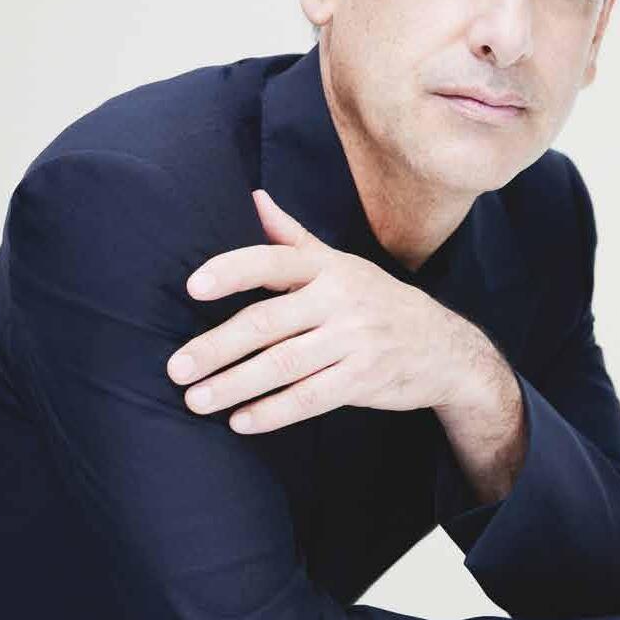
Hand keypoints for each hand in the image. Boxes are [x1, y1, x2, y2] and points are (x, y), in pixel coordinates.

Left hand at [164, 188, 463, 433]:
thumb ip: (291, 237)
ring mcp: (355, 340)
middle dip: (216, 347)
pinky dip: (272, 411)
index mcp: (327, 267)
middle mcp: (340, 299)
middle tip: (176, 368)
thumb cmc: (375, 300)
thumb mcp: (339, 263)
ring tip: (196, 399)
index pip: (271, 262)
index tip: (192, 286)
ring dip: (234, 385)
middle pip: (267, 323)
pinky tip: (240, 422)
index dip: (231, 272)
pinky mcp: (364, 379)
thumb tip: (253, 197)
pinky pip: (310, 398)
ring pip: (283, 365)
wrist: (443, 347)